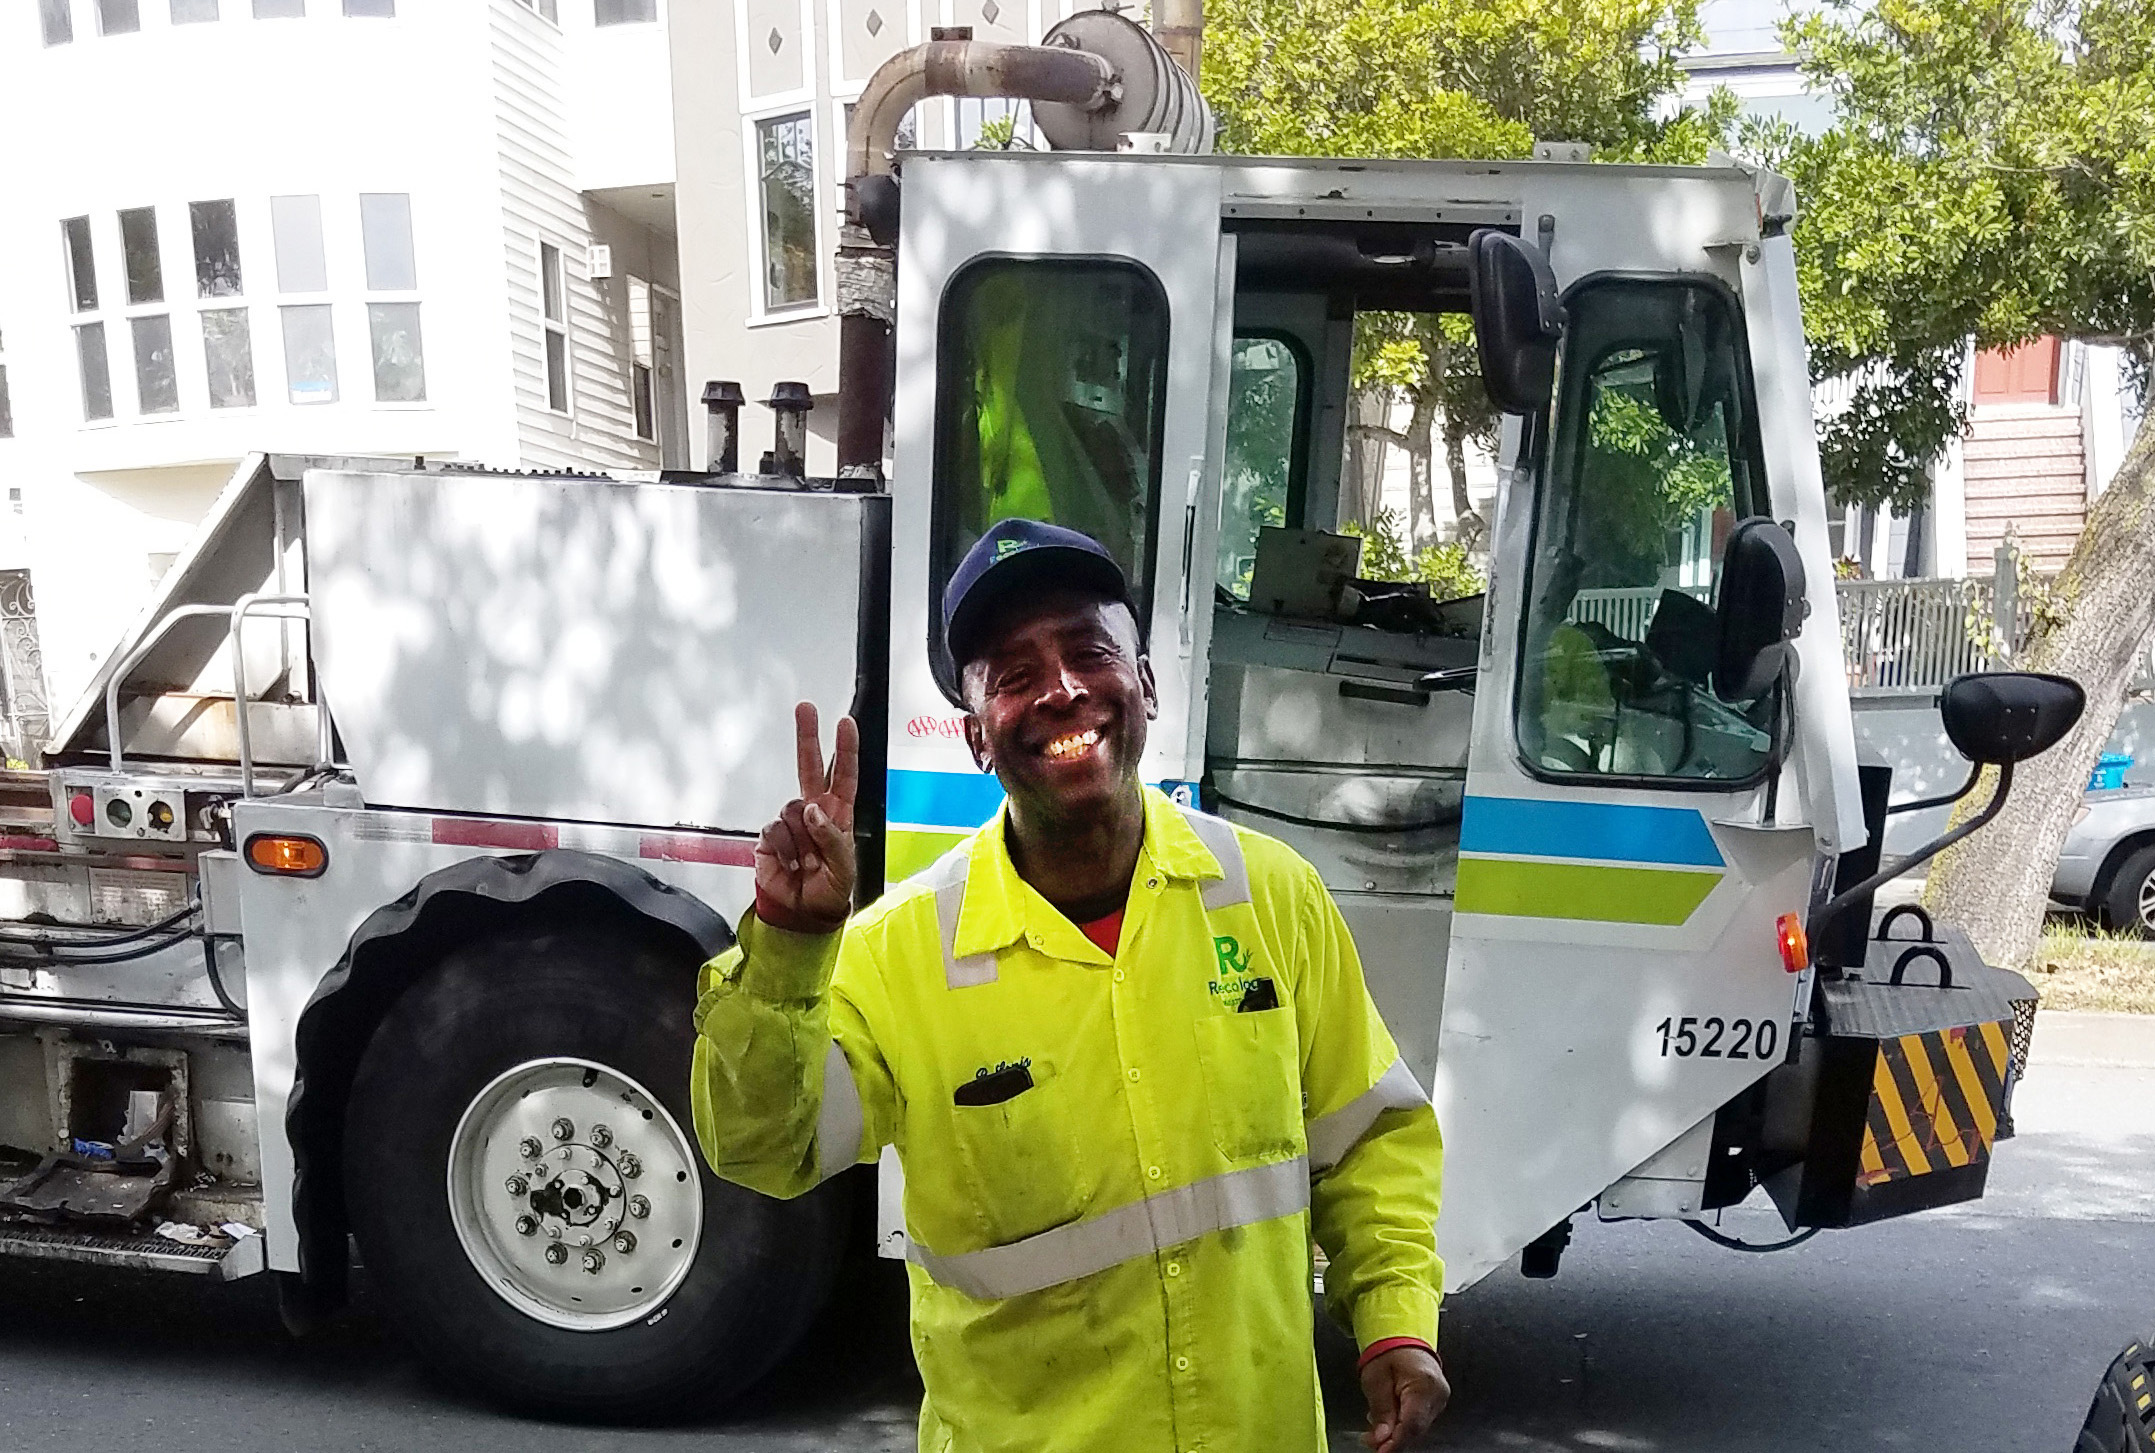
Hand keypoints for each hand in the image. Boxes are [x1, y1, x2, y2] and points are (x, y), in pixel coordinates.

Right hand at [753, 703, 858, 933]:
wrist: (801, 913)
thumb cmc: (830, 889)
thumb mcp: (844, 867)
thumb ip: (832, 837)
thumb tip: (813, 809)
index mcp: (838, 815)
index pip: (844, 776)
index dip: (845, 750)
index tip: (845, 723)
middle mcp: (814, 811)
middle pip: (809, 766)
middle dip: (807, 736)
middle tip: (805, 707)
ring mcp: (790, 821)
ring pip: (792, 809)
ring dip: (801, 837)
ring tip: (806, 861)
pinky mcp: (768, 836)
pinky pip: (774, 830)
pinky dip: (783, 849)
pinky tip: (789, 864)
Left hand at [1360, 1345, 1447, 1452]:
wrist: (1403, 1337)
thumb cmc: (1388, 1351)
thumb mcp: (1375, 1378)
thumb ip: (1381, 1409)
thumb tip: (1382, 1437)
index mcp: (1424, 1384)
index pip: (1412, 1423)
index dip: (1395, 1442)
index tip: (1381, 1451)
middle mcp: (1437, 1393)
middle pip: (1416, 1429)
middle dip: (1392, 1438)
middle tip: (1370, 1440)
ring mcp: (1440, 1398)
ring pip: (1418, 1427)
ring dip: (1397, 1432)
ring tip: (1376, 1426)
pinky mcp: (1436, 1401)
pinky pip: (1420, 1420)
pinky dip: (1403, 1423)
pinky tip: (1390, 1419)